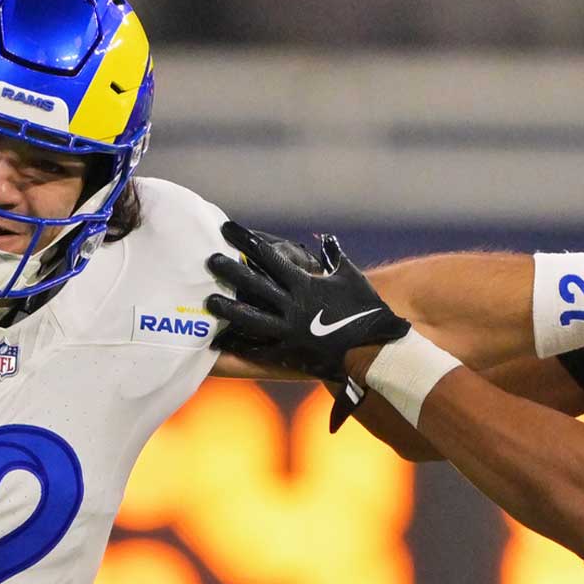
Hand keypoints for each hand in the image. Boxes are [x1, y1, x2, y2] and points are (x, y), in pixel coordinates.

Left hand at [206, 222, 409, 382]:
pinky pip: (259, 349)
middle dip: (230, 271)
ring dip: (228, 310)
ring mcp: (288, 331)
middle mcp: (292, 306)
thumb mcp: (351, 277)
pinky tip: (222, 341)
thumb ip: (335, 256)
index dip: (245, 241)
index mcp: (304, 285)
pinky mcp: (288, 354)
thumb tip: (326, 239)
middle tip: (208, 260)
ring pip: (250, 318)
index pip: (268, 257)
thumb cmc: (366, 310)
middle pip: (254, 285)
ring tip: (210, 302)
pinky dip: (240, 344)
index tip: (227, 228)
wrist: (374, 349)